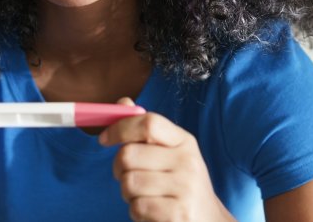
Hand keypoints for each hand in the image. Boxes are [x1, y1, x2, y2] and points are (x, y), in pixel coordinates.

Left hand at [99, 98, 235, 221]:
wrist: (208, 220)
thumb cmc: (181, 184)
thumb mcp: (171, 154)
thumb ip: (147, 130)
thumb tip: (122, 103)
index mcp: (184, 142)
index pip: (149, 123)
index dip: (120, 128)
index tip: (104, 139)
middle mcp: (188, 162)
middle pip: (129, 154)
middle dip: (118, 168)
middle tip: (125, 176)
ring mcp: (185, 188)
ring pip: (129, 183)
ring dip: (128, 193)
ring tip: (144, 196)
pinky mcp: (177, 214)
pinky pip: (137, 207)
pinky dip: (137, 211)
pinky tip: (151, 211)